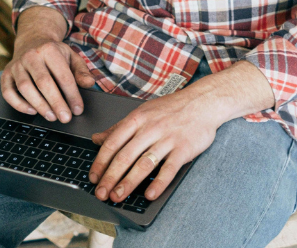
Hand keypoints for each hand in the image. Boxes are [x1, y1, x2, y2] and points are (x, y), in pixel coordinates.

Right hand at [0, 6, 93, 122]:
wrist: (31, 41)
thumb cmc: (54, 54)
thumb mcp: (71, 56)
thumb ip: (81, 71)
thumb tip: (89, 83)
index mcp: (49, 49)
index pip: (62, 75)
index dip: (71, 95)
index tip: (78, 109)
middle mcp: (30, 55)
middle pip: (43, 82)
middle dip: (56, 103)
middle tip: (65, 118)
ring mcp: (16, 65)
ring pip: (25, 88)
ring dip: (39, 105)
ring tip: (52, 117)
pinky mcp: (6, 74)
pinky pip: (8, 92)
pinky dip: (18, 104)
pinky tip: (32, 111)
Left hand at [87, 61, 276, 202]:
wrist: (203, 102)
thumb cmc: (170, 108)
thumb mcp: (141, 113)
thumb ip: (118, 128)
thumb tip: (96, 138)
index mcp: (136, 119)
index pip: (113, 143)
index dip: (100, 162)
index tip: (93, 177)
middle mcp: (149, 129)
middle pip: (125, 156)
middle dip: (110, 177)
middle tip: (101, 193)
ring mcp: (167, 139)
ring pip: (144, 163)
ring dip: (129, 182)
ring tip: (118, 196)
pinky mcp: (184, 149)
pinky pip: (169, 168)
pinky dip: (159, 182)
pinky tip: (149, 194)